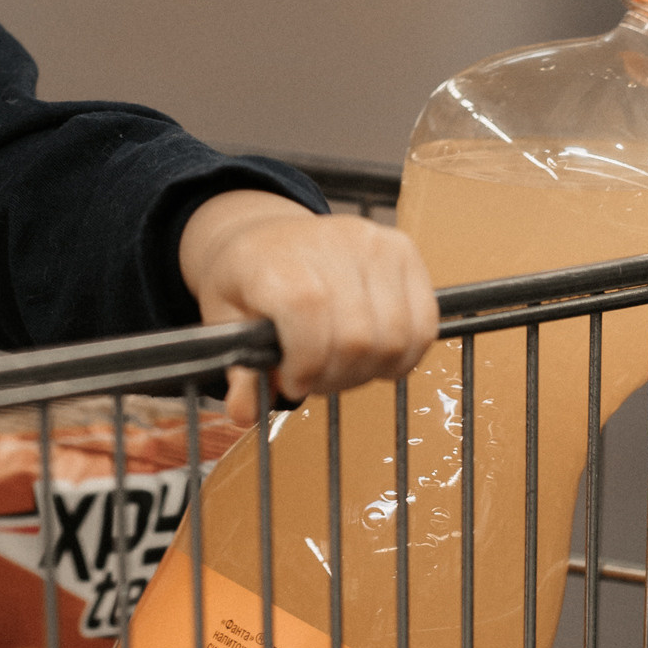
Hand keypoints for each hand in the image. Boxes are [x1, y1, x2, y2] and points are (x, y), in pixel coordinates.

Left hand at [178, 194, 438, 426]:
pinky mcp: (402, 249)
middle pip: (356, 337)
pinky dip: (403, 354)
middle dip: (336, 376)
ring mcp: (372, 241)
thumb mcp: (224, 320)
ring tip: (341, 366)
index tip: (292, 380)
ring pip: (393, 337)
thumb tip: (242, 414)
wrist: (265, 233)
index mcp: (276, 258)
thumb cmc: (246, 279)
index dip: (306, 363)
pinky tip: (374, 357)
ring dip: (370, 369)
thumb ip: (240, 368)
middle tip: (316, 378)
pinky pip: (423, 323)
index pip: (309, 314)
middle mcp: (328, 241)